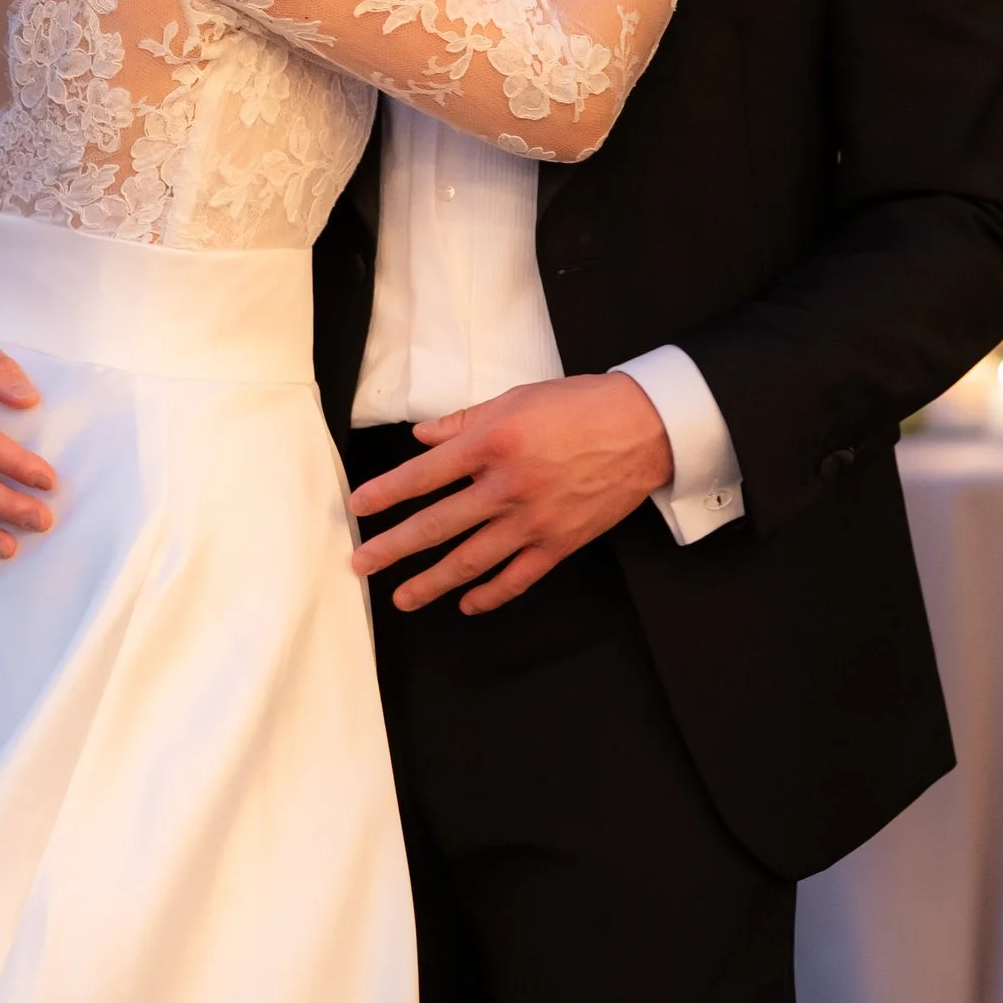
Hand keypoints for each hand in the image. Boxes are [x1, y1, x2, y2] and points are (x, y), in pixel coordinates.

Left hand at [350, 374, 672, 614]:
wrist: (643, 430)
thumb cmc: (580, 407)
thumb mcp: (515, 399)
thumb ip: (464, 421)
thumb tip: (423, 437)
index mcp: (492, 443)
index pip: (424, 475)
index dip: (387, 493)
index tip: (359, 507)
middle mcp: (507, 487)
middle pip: (437, 525)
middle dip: (393, 547)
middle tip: (362, 563)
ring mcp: (533, 521)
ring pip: (471, 560)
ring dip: (431, 583)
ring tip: (402, 597)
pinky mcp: (559, 543)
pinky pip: (517, 578)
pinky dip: (489, 595)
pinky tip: (466, 603)